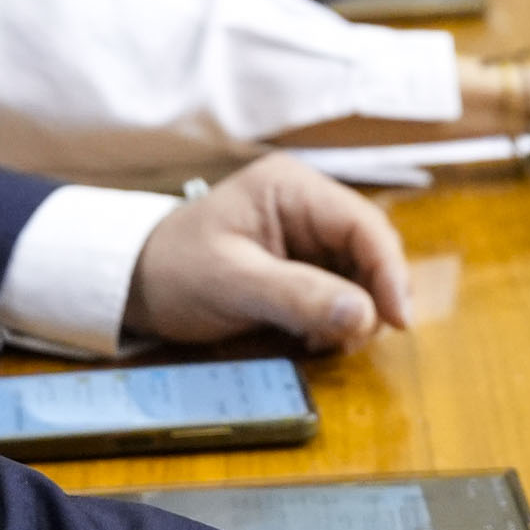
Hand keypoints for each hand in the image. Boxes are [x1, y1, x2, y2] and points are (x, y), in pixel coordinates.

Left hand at [123, 157, 412, 353]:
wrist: (132, 283)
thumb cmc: (172, 271)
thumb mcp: (231, 284)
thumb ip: (297, 296)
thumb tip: (365, 317)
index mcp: (292, 188)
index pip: (364, 225)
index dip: (389, 272)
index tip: (398, 322)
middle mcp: (308, 203)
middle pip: (370, 250)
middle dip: (370, 298)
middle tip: (348, 342)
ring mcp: (307, 233)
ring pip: (361, 274)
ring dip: (353, 313)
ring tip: (318, 341)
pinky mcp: (302, 263)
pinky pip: (340, 290)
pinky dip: (335, 318)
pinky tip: (310, 337)